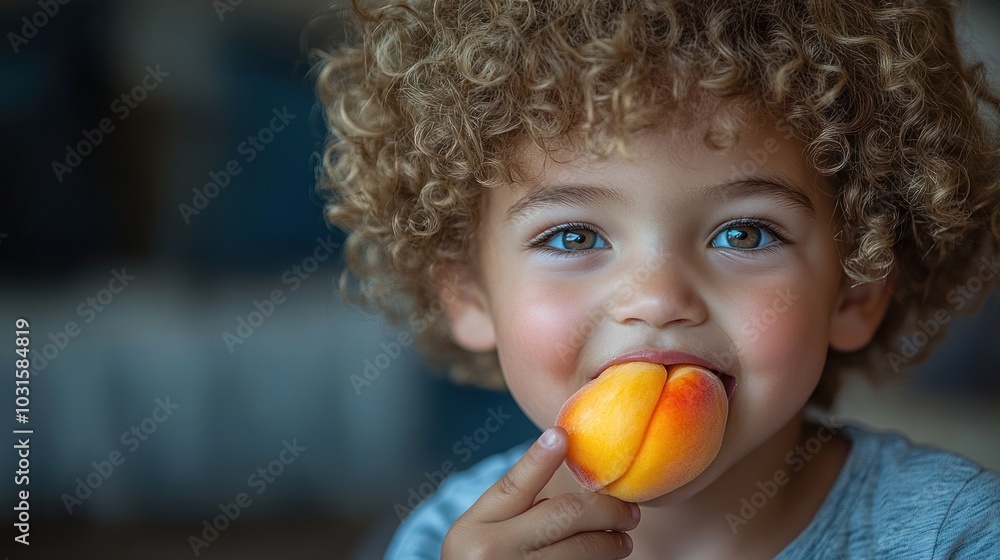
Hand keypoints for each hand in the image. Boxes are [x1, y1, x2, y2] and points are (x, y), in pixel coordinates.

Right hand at [442, 427, 638, 558]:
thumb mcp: (479, 533)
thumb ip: (512, 510)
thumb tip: (564, 484)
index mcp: (475, 528)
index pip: (513, 485)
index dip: (539, 459)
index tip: (562, 435)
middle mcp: (493, 551)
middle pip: (563, 515)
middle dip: (605, 510)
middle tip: (628, 512)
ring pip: (581, 550)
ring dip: (610, 543)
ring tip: (622, 540)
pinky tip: (603, 559)